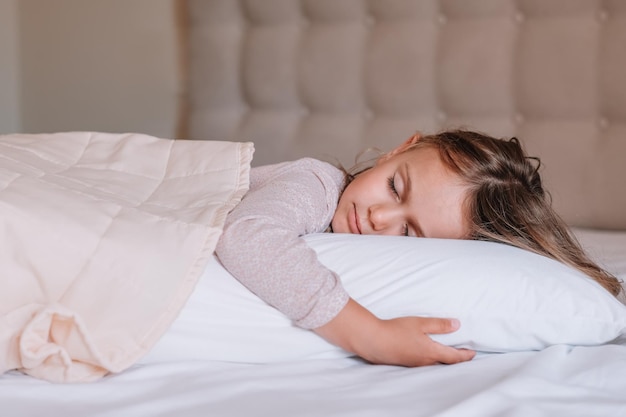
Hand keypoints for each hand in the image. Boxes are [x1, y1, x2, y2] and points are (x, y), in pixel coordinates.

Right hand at [314, 298, 474, 365]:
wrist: (373, 341)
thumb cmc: (396, 330)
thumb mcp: (420, 323)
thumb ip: (439, 324)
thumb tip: (457, 324)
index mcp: (431, 351)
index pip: (454, 357)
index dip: (465, 356)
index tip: (473, 353)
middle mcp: (425, 361)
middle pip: (445, 362)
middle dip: (456, 359)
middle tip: (464, 354)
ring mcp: (414, 364)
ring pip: (434, 363)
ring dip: (443, 359)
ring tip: (448, 353)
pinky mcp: (405, 362)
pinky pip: (423, 363)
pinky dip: (431, 358)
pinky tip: (427, 353)